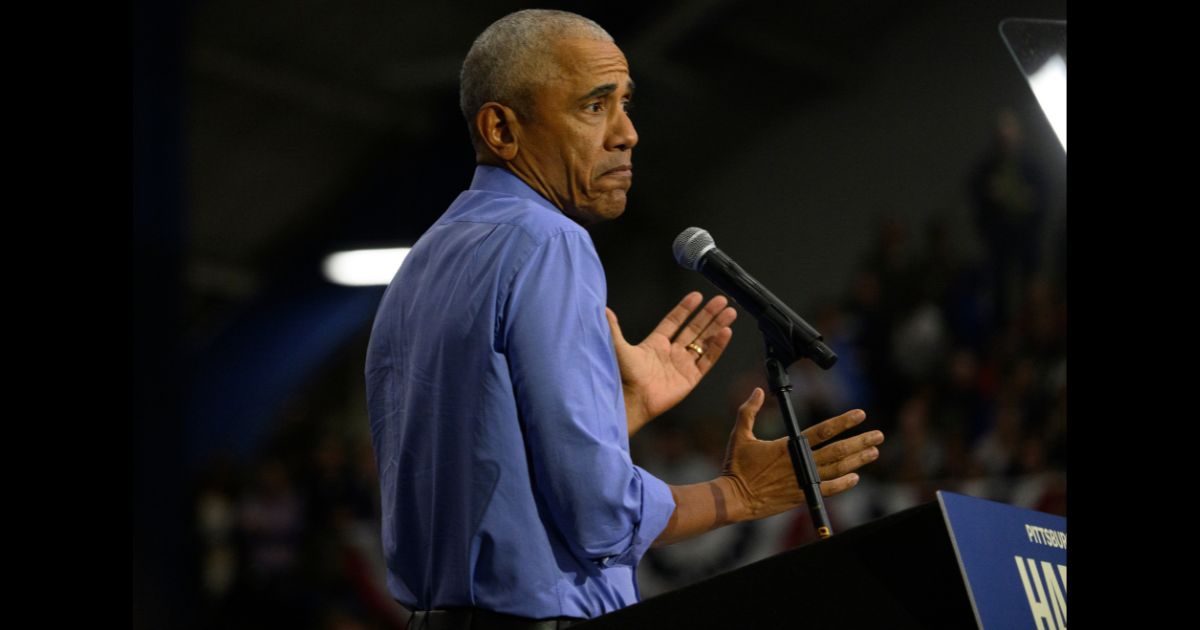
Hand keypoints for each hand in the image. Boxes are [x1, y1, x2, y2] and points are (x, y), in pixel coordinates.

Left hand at [606, 292, 736, 436]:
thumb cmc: (623, 376)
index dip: (685, 308)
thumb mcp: (618, 347)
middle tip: (722, 300)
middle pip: (694, 329)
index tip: (697, 295)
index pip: (674, 321)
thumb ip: (614, 328)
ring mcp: (682, 365)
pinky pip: (707, 359)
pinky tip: (726, 332)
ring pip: (704, 342)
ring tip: (730, 312)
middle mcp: (671, 353)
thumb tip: (602, 309)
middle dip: (708, 314)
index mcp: (655, 344)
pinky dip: (717, 346)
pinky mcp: (690, 379)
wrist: (632, 401)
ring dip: (717, 327)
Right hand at [720, 388, 883, 521]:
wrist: (734, 499)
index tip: (860, 415)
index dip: (843, 422)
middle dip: (860, 441)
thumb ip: (748, 411)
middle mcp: (801, 462)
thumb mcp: (739, 434)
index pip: (823, 431)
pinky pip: (828, 489)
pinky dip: (843, 483)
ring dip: (858, 460)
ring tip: (874, 452)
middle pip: (838, 450)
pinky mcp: (801, 496)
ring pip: (838, 469)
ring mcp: (803, 480)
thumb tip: (756, 390)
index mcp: (788, 446)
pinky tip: (856, 477)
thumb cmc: (736, 466)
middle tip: (878, 435)